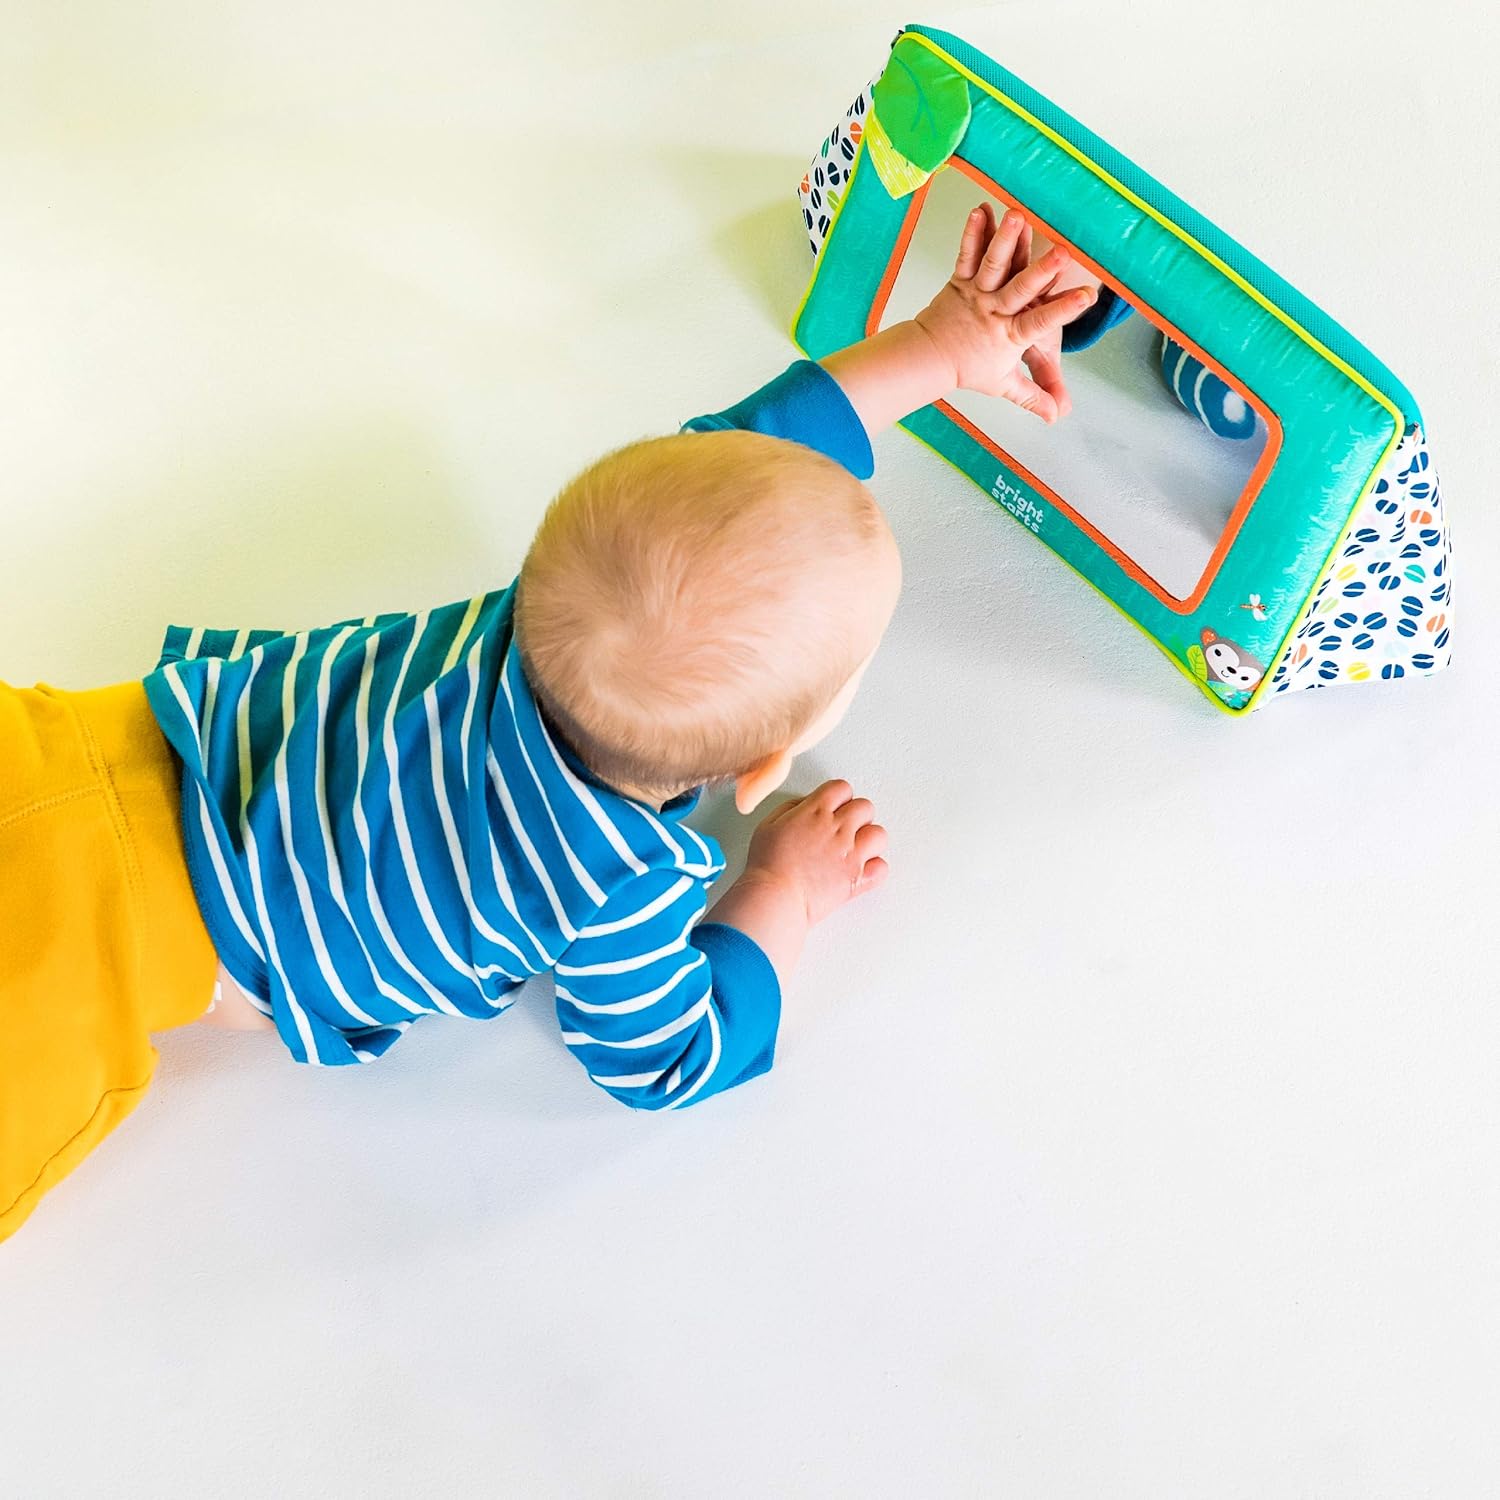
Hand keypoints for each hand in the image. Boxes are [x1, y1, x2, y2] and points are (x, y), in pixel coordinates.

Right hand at [705, 780, 886, 983]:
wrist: (775, 897)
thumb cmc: (767, 865)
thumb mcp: (768, 825)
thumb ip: (790, 809)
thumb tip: (806, 805)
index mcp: (816, 812)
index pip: (842, 788)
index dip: (838, 796)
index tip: (833, 805)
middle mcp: (838, 829)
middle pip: (865, 807)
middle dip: (856, 814)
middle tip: (844, 826)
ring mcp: (851, 854)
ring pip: (879, 834)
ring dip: (869, 839)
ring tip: (855, 847)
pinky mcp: (857, 878)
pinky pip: (882, 867)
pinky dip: (874, 868)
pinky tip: (861, 869)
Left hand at [912, 203, 1095, 422]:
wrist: (929, 358)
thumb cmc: (969, 368)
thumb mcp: (1004, 385)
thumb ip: (1033, 396)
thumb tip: (1057, 416)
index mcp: (1011, 335)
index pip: (1041, 323)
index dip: (1064, 310)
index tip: (1087, 295)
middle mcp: (996, 311)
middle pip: (1021, 290)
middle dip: (1042, 271)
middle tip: (1062, 253)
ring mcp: (977, 293)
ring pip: (994, 266)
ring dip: (1005, 241)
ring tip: (1017, 215)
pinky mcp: (961, 279)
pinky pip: (967, 254)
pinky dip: (973, 233)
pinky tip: (982, 210)